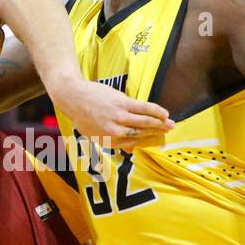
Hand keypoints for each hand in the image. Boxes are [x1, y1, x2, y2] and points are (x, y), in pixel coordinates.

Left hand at [53, 78, 173, 150]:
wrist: (73, 96)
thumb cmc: (83, 115)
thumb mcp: (93, 135)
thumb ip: (111, 142)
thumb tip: (129, 148)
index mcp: (108, 141)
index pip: (132, 142)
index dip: (146, 140)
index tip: (156, 138)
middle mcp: (115, 131)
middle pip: (141, 133)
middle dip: (157, 133)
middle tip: (169, 132)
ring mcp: (119, 117)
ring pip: (145, 122)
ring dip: (160, 123)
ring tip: (170, 124)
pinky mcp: (122, 103)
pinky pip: (144, 108)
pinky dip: (156, 111)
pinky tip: (164, 113)